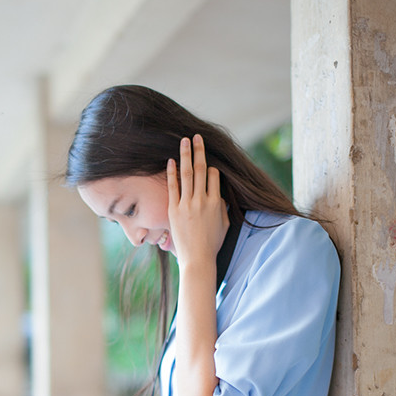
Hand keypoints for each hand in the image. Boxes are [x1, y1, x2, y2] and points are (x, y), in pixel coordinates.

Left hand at [167, 135, 228, 267]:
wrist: (197, 258)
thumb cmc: (212, 244)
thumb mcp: (224, 224)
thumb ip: (222, 207)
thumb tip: (219, 196)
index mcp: (216, 203)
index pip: (215, 176)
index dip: (213, 168)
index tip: (210, 164)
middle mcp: (202, 200)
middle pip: (202, 169)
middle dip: (199, 151)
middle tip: (197, 136)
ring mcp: (187, 204)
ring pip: (187, 173)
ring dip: (186, 155)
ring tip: (184, 141)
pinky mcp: (174, 210)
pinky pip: (173, 187)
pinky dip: (172, 172)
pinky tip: (171, 160)